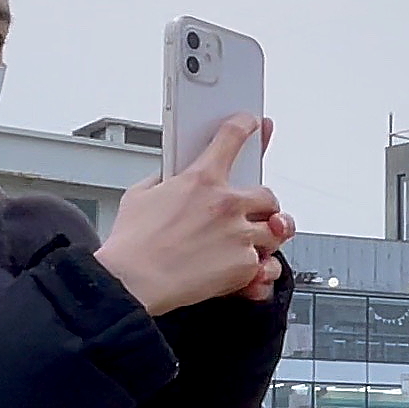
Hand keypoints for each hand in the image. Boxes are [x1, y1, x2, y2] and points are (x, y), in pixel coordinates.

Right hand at [98, 117, 290, 314]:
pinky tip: (247, 269)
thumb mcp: (140, 195)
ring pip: (276, 228)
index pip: (232, 137)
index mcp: (200, 179)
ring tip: (254, 241)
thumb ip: (162, 180)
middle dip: (263, 203)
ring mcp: (239, 234)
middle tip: (254, 211)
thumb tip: (168, 179)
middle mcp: (226, 203)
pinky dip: (260, 267)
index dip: (246, 126)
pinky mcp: (244, 264)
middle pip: (267, 193)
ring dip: (267, 234)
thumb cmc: (132, 244)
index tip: (252, 125)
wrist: (133, 282)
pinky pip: (268, 264)